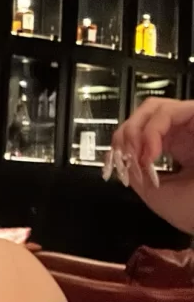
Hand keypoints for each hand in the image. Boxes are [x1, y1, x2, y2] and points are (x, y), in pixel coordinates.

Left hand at [105, 98, 193, 233]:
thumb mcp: (156, 194)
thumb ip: (137, 173)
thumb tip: (121, 159)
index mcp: (178, 145)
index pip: (142, 130)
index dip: (122, 142)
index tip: (114, 164)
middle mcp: (187, 131)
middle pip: (147, 112)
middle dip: (126, 132)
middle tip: (122, 156)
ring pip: (157, 107)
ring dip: (137, 131)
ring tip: (137, 157)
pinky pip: (170, 112)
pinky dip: (152, 131)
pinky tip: (149, 154)